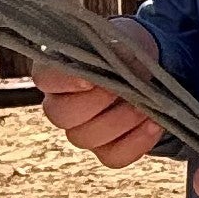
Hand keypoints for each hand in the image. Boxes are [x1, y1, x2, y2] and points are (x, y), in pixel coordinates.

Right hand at [35, 22, 163, 170]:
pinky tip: (153, 124)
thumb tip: (120, 53)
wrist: (146, 70)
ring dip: (119, 122)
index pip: (45, 78)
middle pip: (60, 115)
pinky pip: (112, 157)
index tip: (91, 80)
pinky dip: (136, 142)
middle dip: (94, 104)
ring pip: (85, 138)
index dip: (64, 82)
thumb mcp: (122, 40)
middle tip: (120, 90)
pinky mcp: (104, 150)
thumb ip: (117, 47)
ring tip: (143, 106)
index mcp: (56, 72)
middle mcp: (61, 105)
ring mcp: (81, 131)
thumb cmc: (125, 51)